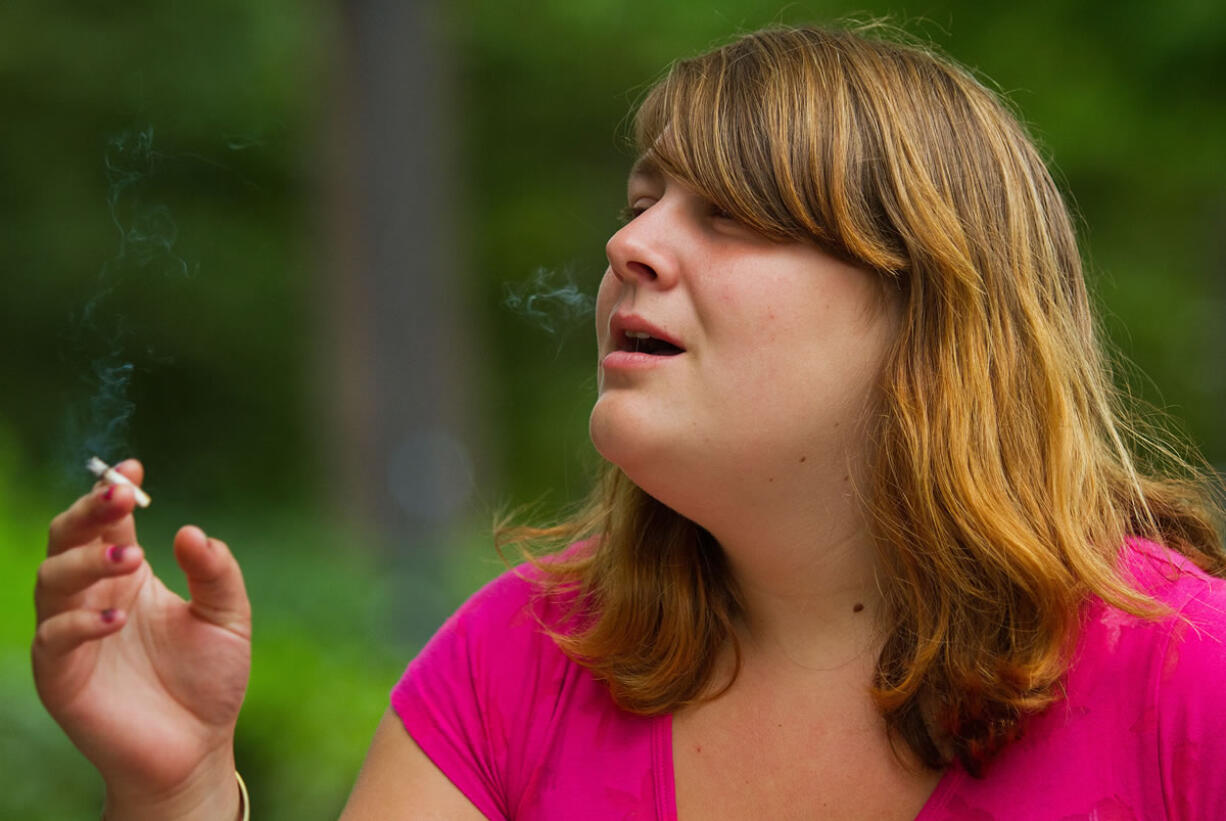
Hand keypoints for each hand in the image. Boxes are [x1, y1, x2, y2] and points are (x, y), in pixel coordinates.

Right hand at [32, 460, 250, 819]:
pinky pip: (54, 639)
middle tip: (118, 495)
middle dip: (87, 512)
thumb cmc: (209, 680)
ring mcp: (71, 633)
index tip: (132, 469)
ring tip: (133, 556)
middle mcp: (93, 596)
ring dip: (87, 562)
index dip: (112, 489)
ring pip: (52, 580)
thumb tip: (192, 532)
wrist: (196, 748)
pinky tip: (117, 619)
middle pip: (66, 539)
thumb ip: (216, 573)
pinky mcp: (61, 675)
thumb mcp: (228, 619)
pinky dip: (80, 624)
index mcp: (129, 575)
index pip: (108, 520)